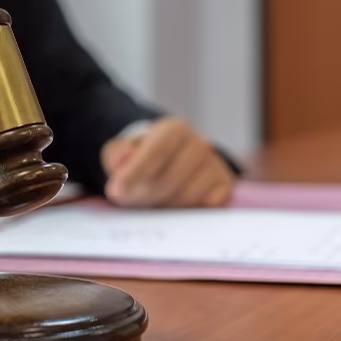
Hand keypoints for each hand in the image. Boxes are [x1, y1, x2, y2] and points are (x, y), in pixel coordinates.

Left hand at [101, 118, 234, 207]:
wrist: (169, 162)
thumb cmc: (142, 157)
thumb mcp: (122, 152)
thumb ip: (117, 155)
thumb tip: (120, 161)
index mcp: (173, 130)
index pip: (156, 151)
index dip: (135, 173)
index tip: (115, 191)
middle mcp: (200, 144)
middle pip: (170, 180)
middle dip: (143, 194)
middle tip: (127, 198)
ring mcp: (215, 165)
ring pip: (187, 197)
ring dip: (163, 205)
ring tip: (151, 199)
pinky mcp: (224, 186)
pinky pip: (205, 207)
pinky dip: (185, 211)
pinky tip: (172, 204)